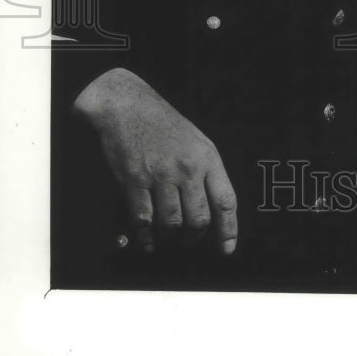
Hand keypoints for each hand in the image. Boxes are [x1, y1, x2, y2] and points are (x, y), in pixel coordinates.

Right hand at [74, 68, 237, 254]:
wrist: (128, 106)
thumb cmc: (164, 124)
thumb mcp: (197, 141)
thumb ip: (208, 171)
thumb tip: (215, 207)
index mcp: (206, 157)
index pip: (225, 200)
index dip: (228, 230)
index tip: (227, 249)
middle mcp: (186, 168)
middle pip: (198, 219)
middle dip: (195, 238)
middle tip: (190, 241)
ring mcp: (160, 175)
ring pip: (171, 224)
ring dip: (170, 239)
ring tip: (169, 239)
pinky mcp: (134, 180)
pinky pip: (143, 220)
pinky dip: (146, 237)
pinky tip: (148, 241)